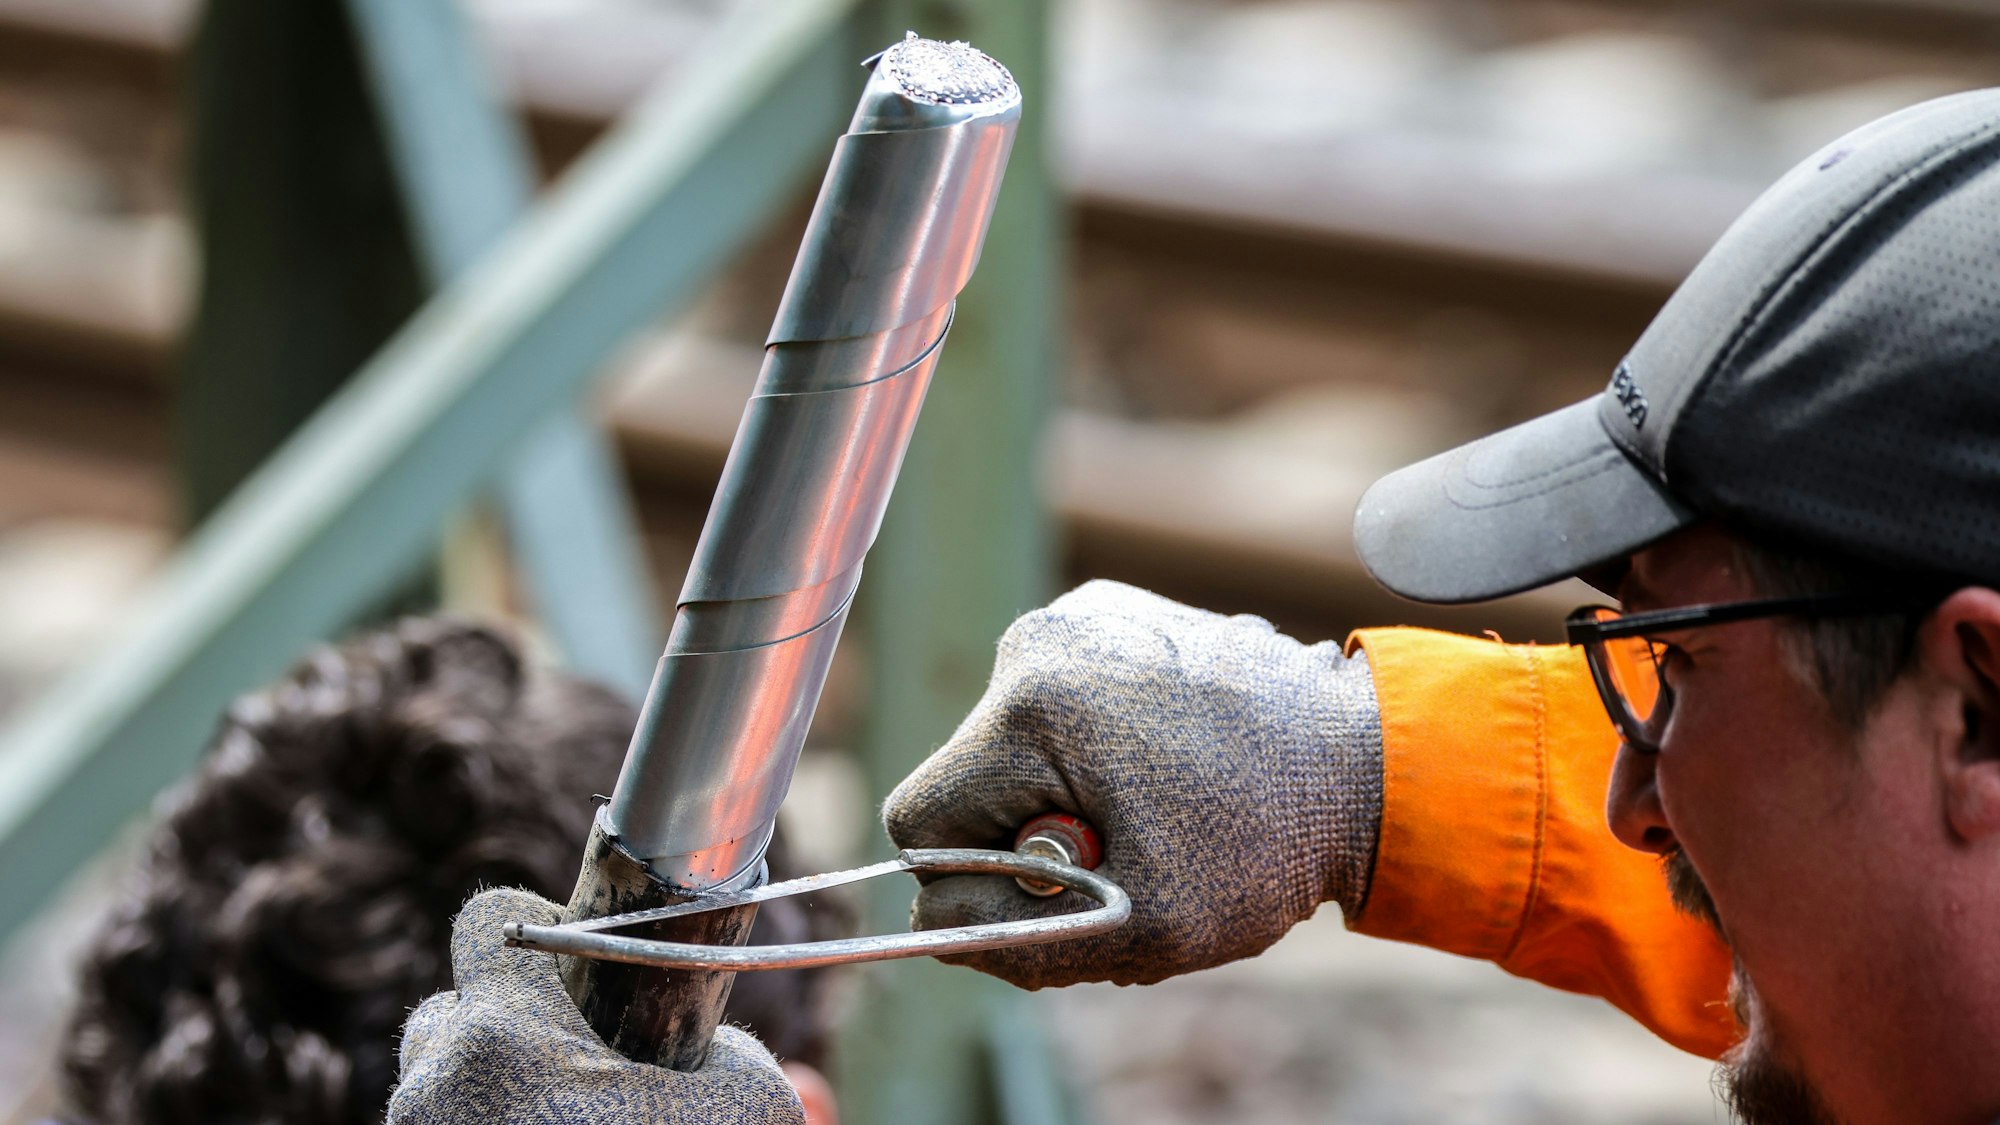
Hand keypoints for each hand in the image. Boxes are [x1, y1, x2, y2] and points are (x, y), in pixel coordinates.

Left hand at [388, 889, 804, 1124]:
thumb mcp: (743, 1102)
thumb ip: (722, 1046)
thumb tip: (709, 1046)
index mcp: (501, 1033)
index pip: (486, 919)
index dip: (541, 925)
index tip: (585, 972)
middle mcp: (433, 1087)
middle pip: (447, 1012)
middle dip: (504, 1027)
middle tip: (577, 1068)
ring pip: (435, 1088)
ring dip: (489, 1095)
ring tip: (563, 1124)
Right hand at [884, 580, 1380, 987]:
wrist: (1373, 760)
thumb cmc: (1270, 841)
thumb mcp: (1139, 929)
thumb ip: (1015, 940)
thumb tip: (933, 924)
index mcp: (1033, 706)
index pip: (924, 820)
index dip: (976, 882)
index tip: (1066, 890)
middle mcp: (1040, 640)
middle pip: (972, 783)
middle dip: (1033, 841)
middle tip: (1133, 859)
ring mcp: (1080, 617)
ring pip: (1016, 750)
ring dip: (1070, 801)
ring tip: (1165, 816)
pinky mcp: (1115, 614)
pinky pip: (1059, 710)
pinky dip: (1099, 756)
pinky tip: (1174, 774)